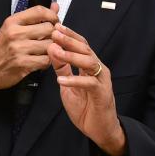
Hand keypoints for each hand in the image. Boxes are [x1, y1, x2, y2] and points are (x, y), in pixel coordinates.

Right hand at [0, 3, 58, 105]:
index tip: (54, 21)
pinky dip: (46, 61)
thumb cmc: (1, 49)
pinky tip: (40, 60)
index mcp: (12, 22)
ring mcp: (19, 49)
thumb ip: (35, 18)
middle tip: (49, 39)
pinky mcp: (23, 64)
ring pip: (50, 45)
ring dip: (51, 49)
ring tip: (44, 51)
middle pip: (49, 28)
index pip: (39, 11)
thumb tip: (55, 6)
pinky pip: (46, 60)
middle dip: (53, 35)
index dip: (52, 15)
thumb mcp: (13, 29)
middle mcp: (15, 33)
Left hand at [48, 24, 126, 155]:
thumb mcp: (68, 84)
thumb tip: (52, 50)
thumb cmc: (85, 106)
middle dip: (69, 40)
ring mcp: (102, 81)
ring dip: (71, 56)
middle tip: (54, 32)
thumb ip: (62, 68)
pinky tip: (60, 80)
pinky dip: (74, 81)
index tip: (54, 26)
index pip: (81, 45)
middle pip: (86, 49)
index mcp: (90, 66)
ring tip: (55, 51)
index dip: (69, 35)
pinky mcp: (101, 94)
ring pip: (89, 62)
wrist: (100, 129)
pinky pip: (89, 84)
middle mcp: (98, 70)